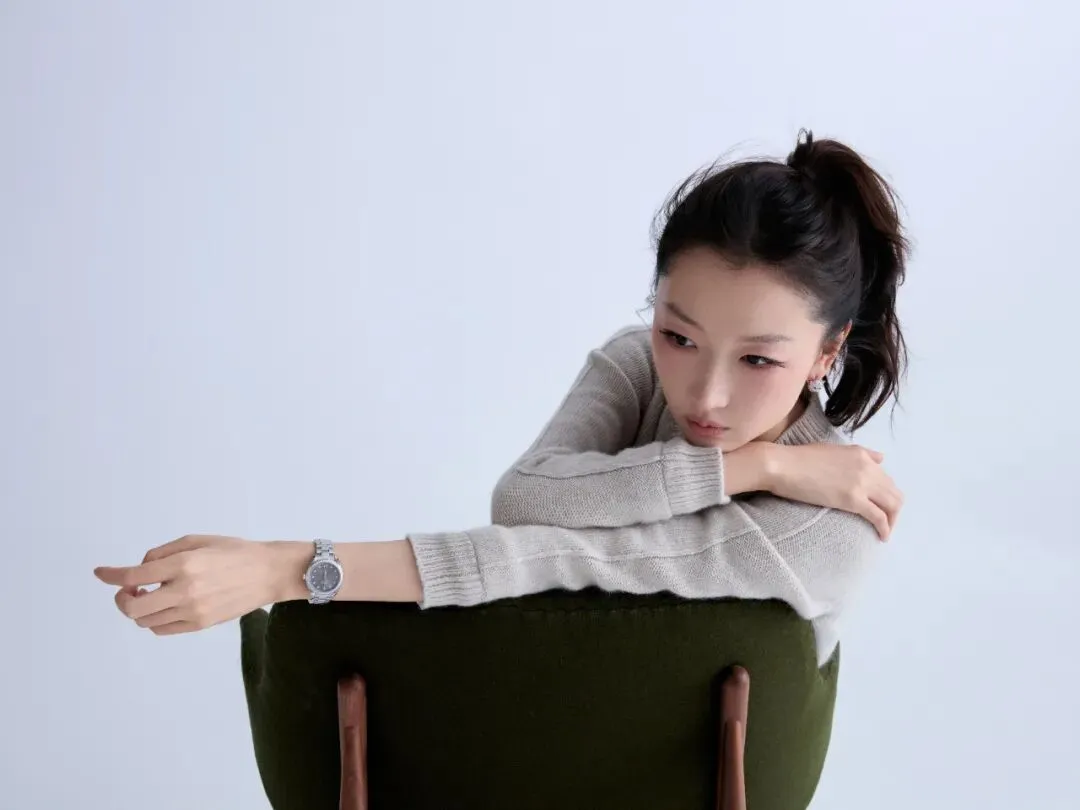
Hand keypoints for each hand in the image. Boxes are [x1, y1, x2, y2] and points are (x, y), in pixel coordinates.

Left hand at [94, 535, 288, 634]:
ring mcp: (192, 611)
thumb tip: (141, 569)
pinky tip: (164, 606)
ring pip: (145, 621)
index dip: (111, 575)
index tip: (101, 573)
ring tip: (150, 596)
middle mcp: (184, 590)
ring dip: (139, 609)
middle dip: (122, 598)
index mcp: (183, 564)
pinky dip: (154, 619)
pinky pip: (162, 629)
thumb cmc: (234, 551)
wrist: (268, 573)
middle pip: (132, 607)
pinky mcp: (200, 625)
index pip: (133, 576)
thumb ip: (163, 553)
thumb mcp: (197, 540)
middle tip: (128, 590)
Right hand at [765, 443, 902, 539]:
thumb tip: (880, 458)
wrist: (782, 465)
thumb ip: (859, 453)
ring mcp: (861, 483)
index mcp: (861, 454)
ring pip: (893, 505)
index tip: (879, 505)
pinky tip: (882, 537)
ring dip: (893, 520)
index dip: (886, 494)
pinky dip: (885, 529)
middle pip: (894, 492)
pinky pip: (879, 517)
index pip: (886, 477)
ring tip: (884, 531)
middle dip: (893, 510)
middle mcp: (867, 467)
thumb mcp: (833, 449)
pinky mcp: (853, 500)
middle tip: (885, 522)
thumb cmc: (799, 458)